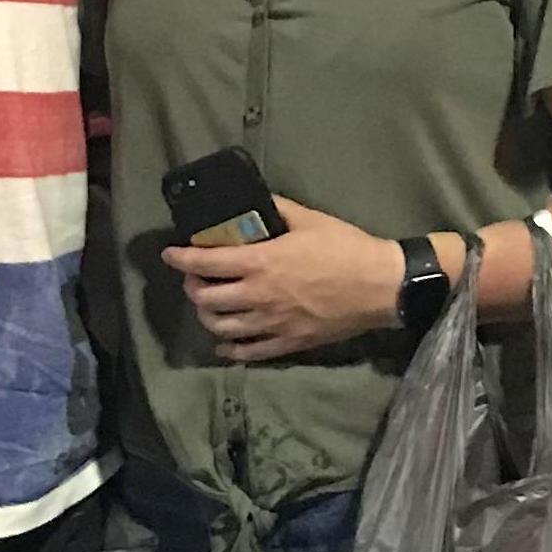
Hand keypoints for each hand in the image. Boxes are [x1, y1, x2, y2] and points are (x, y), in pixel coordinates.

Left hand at [164, 195, 403, 362]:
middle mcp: (258, 296)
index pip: (205, 263)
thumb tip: (256, 200)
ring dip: (207, 316)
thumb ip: (277, 208)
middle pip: (206, 299)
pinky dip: (230, 348)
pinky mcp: (287, 343)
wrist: (380, 287)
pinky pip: (248, 352)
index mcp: (260, 263)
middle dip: (193, 287)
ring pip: (221, 328)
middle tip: (196, 278)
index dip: (181, 258)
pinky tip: (225, 343)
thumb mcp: (310, 219)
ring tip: (209, 306)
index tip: (171, 254)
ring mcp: (271, 324)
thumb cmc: (346, 248)